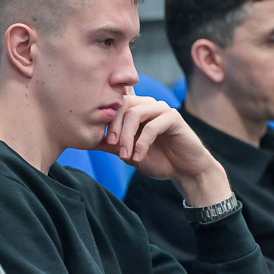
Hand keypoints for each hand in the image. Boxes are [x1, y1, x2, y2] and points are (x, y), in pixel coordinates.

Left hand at [99, 91, 230, 205]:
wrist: (184, 171)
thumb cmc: (157, 160)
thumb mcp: (128, 154)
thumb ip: (112, 145)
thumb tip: (88, 140)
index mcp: (136, 110)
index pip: (115, 103)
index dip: (104, 116)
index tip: (97, 137)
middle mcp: (147, 105)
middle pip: (122, 104)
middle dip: (113, 125)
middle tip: (109, 145)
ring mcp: (161, 109)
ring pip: (135, 113)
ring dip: (126, 136)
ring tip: (124, 156)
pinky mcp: (173, 117)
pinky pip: (152, 126)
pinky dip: (142, 144)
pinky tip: (138, 158)